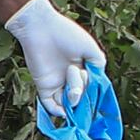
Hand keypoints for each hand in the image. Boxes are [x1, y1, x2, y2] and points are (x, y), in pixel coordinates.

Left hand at [5, 0, 104, 118]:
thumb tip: (97, 86)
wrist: (41, 28)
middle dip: (82, 89)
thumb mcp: (91, 49)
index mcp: (83, 69)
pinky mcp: (43, 86)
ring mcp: (57, 84)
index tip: (96, 91)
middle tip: (77, 70)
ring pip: (68, 103)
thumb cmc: (67, 34)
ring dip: (73, 97)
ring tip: (71, 78)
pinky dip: (57, 111)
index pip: (91, 89)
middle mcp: (70, 79)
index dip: (94, 93)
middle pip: (81, 97)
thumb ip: (98, 67)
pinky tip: (64, 110)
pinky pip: (50, 106)